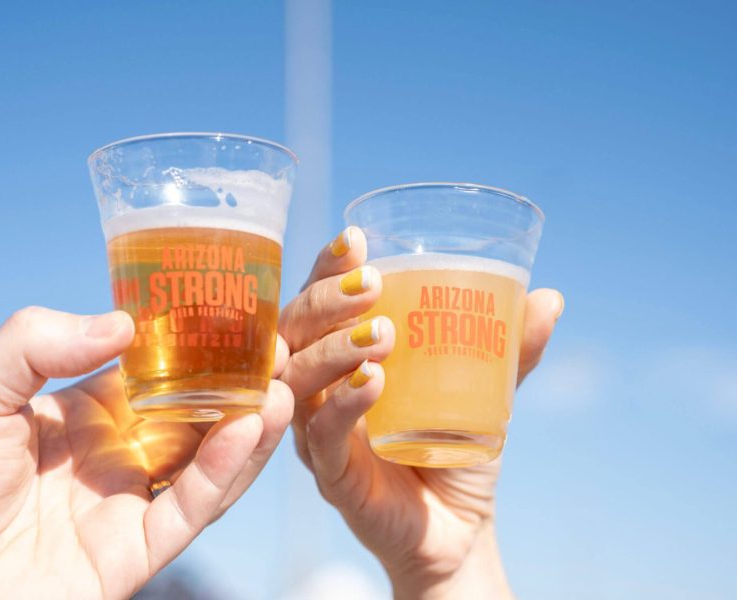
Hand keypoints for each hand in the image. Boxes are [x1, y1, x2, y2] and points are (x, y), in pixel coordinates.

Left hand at [0, 307, 292, 598]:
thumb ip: (36, 344)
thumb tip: (124, 323)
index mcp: (81, 415)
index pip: (156, 374)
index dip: (198, 349)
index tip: (237, 320)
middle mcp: (112, 457)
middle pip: (192, 417)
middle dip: (238, 387)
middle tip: (280, 353)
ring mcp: (125, 506)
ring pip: (204, 464)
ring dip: (248, 428)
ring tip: (280, 389)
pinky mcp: (131, 555)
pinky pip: (187, 511)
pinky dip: (222, 473)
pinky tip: (248, 431)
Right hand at [279, 228, 562, 598]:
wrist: (457, 528)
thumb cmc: (455, 448)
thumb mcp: (484, 392)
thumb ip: (508, 350)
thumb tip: (550, 297)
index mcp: (344, 356)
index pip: (319, 300)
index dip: (327, 266)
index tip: (355, 237)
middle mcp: (321, 388)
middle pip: (295, 329)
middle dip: (326, 298)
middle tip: (372, 282)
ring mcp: (319, 431)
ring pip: (299, 377)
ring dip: (334, 346)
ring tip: (380, 332)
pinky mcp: (332, 474)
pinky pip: (321, 434)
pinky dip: (343, 403)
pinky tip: (372, 381)